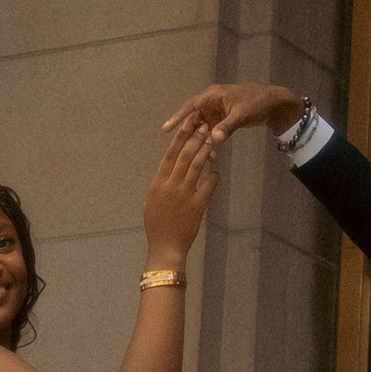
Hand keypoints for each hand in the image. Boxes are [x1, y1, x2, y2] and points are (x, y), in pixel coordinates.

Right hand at [141, 121, 222, 261]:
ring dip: (205, 151)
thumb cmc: (157, 225)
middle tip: (204, 125)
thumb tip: (170, 167)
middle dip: (195, 138)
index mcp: (158, 183)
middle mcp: (171, 186)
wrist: (166, 247)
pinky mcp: (198, 206)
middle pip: (184, 156)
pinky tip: (217, 169)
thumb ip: (161, 183)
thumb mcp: (153, 200)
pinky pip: (209, 186)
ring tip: (211, 140)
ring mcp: (185, 195)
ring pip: (196, 167)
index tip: (187, 124)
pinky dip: (214, 176)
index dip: (179, 138)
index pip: (169, 155)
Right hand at [161, 79, 303, 145]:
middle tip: (178, 147)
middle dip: (187, 132)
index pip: (190, 106)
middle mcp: (211, 102)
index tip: (166, 129)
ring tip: (193, 153)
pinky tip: (209, 154)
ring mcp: (217, 111)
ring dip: (199, 138)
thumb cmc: (257, 103)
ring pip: (201, 126)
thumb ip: (227, 126)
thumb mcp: (242, 114)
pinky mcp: (223, 119)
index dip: (178, 118)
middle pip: (193, 117)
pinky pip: (211, 130)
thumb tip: (213, 139)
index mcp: (213, 95)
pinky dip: (209, 140)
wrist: (274, 104)